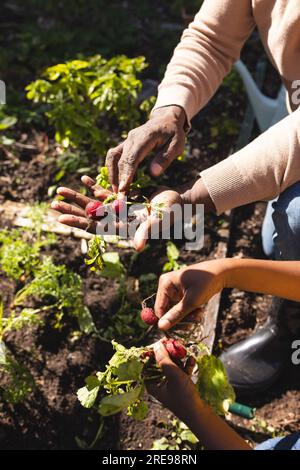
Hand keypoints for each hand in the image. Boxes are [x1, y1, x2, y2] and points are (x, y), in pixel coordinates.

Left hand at [50, 176, 181, 250]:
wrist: (179, 202)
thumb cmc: (171, 212)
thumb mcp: (159, 220)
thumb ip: (146, 231)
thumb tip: (137, 246)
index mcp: (123, 227)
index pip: (95, 226)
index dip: (78, 222)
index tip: (61, 217)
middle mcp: (117, 219)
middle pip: (89, 215)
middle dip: (71, 208)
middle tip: (52, 202)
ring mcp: (119, 208)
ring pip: (93, 203)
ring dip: (77, 197)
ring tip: (59, 190)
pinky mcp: (123, 197)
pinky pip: (105, 192)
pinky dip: (93, 186)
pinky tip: (83, 178)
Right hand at [106, 105, 186, 192]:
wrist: (166, 119)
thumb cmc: (173, 134)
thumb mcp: (177, 145)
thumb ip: (165, 158)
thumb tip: (153, 173)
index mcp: (145, 137)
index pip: (132, 157)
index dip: (126, 174)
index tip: (123, 188)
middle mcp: (132, 138)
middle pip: (120, 159)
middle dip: (118, 179)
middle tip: (120, 197)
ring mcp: (126, 141)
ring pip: (113, 157)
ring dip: (112, 174)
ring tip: (116, 191)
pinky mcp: (124, 145)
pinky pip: (114, 156)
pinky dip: (112, 169)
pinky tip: (115, 181)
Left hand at [149, 340, 250, 450]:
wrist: (199, 414)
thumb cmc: (183, 396)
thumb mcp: (172, 374)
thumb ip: (163, 359)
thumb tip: (156, 344)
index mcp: (151, 383)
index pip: (147, 362)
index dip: (154, 350)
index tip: (162, 341)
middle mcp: (158, 383)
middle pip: (160, 362)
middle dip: (169, 352)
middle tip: (176, 343)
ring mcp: (170, 383)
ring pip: (172, 364)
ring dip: (179, 357)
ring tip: (185, 350)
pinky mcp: (180, 384)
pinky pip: (180, 370)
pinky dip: (185, 365)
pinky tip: (192, 360)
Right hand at [155, 259, 229, 329]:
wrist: (221, 273)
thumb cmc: (205, 283)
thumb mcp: (191, 301)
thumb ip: (176, 315)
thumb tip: (161, 327)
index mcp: (165, 283)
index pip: (159, 308)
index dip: (167, 321)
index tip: (179, 330)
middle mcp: (167, 286)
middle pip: (167, 311)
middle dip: (181, 318)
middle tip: (192, 323)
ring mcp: (175, 290)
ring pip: (175, 311)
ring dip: (187, 316)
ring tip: (199, 315)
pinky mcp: (181, 293)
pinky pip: (181, 308)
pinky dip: (190, 312)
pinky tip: (199, 311)